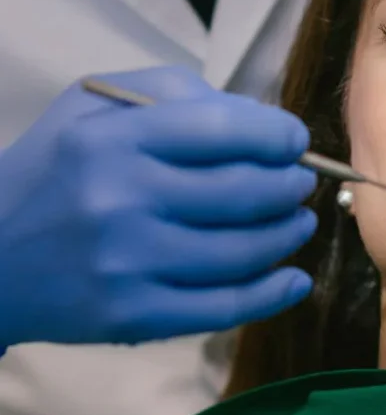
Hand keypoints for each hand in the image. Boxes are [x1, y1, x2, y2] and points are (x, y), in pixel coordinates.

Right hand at [0, 66, 317, 347]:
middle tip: (300, 185)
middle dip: (291, 186)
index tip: (295, 142)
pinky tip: (294, 279)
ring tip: (297, 223)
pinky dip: (274, 293)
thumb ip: (176, 97)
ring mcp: (128, 263)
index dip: (279, 136)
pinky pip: (227, 306)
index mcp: (113, 138)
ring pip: (245, 250)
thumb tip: (262, 122)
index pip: (225, 129)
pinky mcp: (133, 316)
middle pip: (247, 192)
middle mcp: (121, 199)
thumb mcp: (94, 109)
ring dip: (289, 234)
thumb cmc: (55, 172)